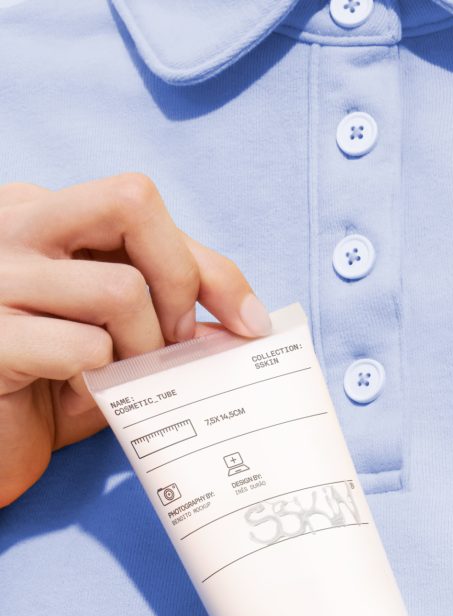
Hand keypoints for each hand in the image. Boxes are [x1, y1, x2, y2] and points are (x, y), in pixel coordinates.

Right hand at [0, 173, 272, 506]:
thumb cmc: (53, 388)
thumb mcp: (118, 338)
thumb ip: (167, 311)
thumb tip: (245, 317)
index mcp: (41, 212)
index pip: (142, 204)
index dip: (210, 266)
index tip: (249, 323)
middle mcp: (12, 226)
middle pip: (132, 202)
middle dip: (181, 277)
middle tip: (178, 340)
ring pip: (121, 288)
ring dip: (144, 348)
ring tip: (123, 378)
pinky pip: (86, 348)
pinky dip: (102, 382)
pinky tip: (76, 395)